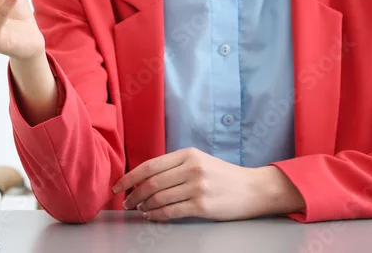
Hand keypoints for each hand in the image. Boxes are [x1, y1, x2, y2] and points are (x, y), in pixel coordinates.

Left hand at [111, 147, 302, 221]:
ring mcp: (197, 187)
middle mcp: (192, 168)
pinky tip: (152, 217)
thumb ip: (176, 166)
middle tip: (126, 203)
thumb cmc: (224, 176)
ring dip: (144, 207)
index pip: (150, 165)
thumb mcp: (200, 161)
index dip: (130, 177)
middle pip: (151, 183)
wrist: (253, 189)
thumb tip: (144, 178)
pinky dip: (157, 216)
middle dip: (134, 195)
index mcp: (188, 154)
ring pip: (159, 198)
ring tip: (140, 210)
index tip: (118, 186)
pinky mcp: (202, 206)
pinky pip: (171, 212)